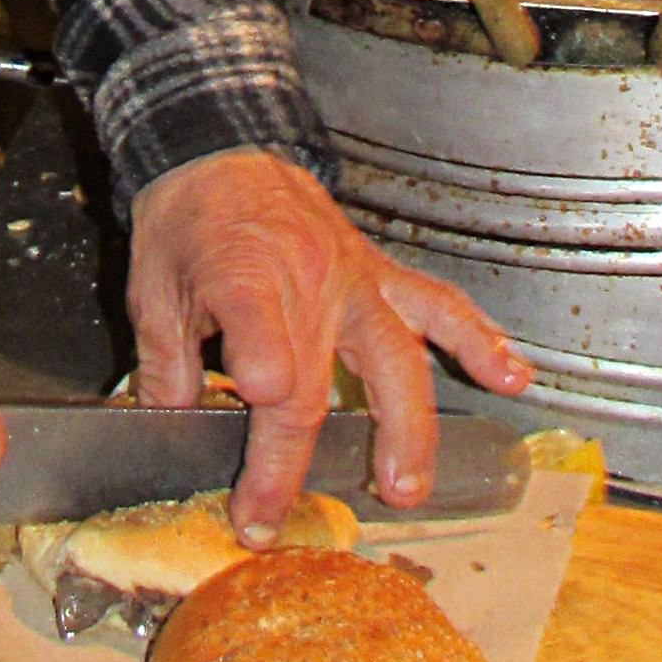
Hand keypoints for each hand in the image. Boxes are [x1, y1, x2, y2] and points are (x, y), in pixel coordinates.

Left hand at [125, 149, 530, 545]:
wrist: (221, 148)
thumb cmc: (187, 218)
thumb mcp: (151, 286)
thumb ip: (164, 364)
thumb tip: (171, 429)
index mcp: (241, 273)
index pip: (257, 329)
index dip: (261, 370)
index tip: (256, 405)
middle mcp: (306, 279)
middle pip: (314, 378)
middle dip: (294, 456)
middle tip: (274, 514)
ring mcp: (352, 278)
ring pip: (394, 355)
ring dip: (404, 427)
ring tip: (407, 484)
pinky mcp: (378, 273)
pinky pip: (437, 306)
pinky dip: (478, 339)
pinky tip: (510, 374)